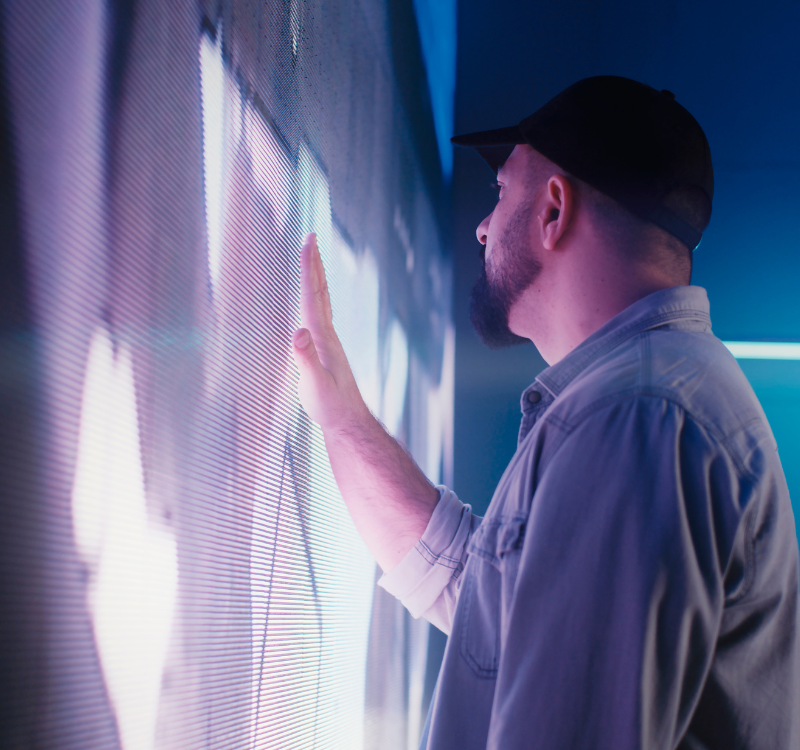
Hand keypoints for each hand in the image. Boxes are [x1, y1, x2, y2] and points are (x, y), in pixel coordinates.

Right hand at [292, 234, 369, 431]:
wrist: (348, 422)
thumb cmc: (330, 406)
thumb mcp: (314, 384)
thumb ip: (306, 359)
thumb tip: (298, 332)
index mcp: (322, 337)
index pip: (312, 295)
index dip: (308, 268)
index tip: (307, 241)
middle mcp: (328, 335)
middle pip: (319, 292)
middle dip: (313, 264)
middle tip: (310, 237)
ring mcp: (329, 342)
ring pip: (322, 302)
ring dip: (315, 279)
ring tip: (312, 261)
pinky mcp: (327, 352)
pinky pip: (320, 316)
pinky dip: (315, 300)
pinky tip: (314, 302)